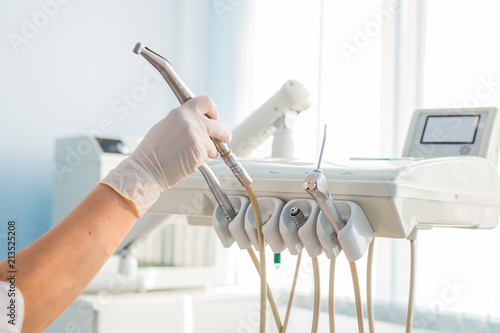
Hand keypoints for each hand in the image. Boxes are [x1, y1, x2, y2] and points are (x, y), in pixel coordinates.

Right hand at [100, 96, 231, 216]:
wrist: (146, 169)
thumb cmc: (152, 152)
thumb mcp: (165, 127)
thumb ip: (183, 122)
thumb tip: (197, 122)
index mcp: (181, 113)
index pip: (205, 102)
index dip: (213, 111)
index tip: (214, 118)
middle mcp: (190, 122)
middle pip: (218, 125)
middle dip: (224, 134)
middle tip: (224, 138)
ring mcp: (196, 137)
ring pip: (214, 145)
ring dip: (208, 152)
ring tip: (190, 156)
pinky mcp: (199, 151)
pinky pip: (207, 156)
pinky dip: (200, 161)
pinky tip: (186, 162)